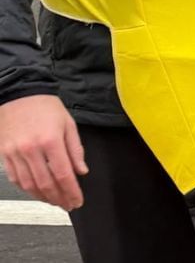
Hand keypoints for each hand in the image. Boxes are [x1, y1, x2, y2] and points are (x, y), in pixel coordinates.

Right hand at [0, 95, 87, 209]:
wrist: (19, 94)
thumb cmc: (46, 107)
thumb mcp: (68, 124)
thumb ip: (76, 149)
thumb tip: (81, 171)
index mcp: (51, 141)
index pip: (63, 174)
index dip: (71, 191)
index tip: (78, 201)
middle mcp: (31, 150)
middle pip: (46, 183)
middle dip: (59, 198)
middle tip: (68, 205)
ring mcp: (15, 153)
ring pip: (29, 184)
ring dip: (43, 197)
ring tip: (54, 201)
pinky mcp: (4, 154)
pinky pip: (15, 178)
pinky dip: (27, 188)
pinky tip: (37, 192)